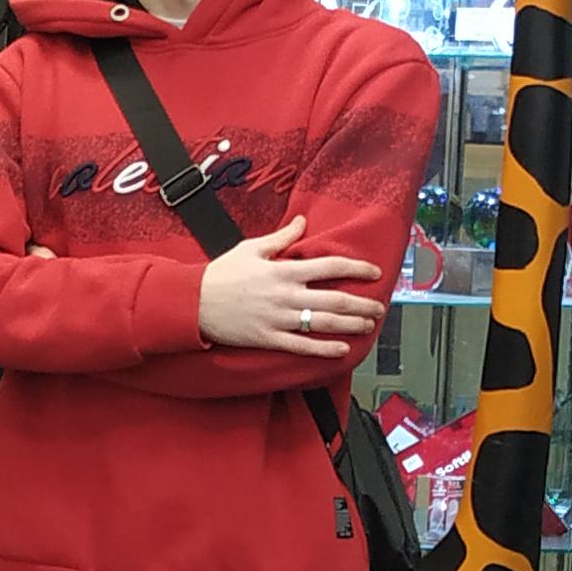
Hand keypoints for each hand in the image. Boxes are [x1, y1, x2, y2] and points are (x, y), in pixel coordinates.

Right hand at [198, 215, 384, 355]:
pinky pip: (302, 345)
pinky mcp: (268, 338)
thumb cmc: (220, 274)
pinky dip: (324, 348)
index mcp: (283, 270)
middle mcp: (286, 295)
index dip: (357, 267)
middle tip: (379, 306)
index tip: (374, 271)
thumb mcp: (249, 248)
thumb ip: (281, 237)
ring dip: (351, 325)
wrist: (192, 303)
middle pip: (336, 299)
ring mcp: (278, 318)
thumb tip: (302, 222)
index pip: (330, 266)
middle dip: (363, 304)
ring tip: (368, 325)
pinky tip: (342, 349)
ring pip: (324, 323)